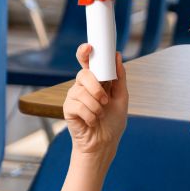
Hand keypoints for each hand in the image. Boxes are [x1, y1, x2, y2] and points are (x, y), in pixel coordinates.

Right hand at [63, 44, 127, 163]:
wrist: (104, 143)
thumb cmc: (112, 121)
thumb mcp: (121, 97)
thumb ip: (119, 77)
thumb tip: (117, 56)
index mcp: (96, 80)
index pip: (87, 61)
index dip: (85, 52)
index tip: (89, 47)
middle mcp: (82, 85)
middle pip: (84, 74)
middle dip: (97, 88)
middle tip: (105, 100)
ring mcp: (73, 96)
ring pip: (82, 91)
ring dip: (96, 106)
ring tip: (100, 115)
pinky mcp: (68, 109)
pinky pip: (78, 105)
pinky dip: (90, 115)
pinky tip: (92, 122)